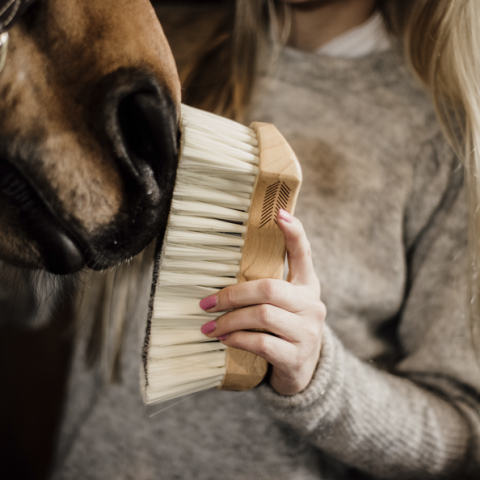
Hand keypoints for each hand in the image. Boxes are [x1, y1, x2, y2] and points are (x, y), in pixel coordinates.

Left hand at [199, 209, 325, 395]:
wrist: (302, 372)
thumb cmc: (284, 330)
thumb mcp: (284, 305)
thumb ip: (267, 286)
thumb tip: (227, 265)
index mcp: (308, 286)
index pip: (304, 254)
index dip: (294, 233)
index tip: (279, 214)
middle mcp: (312, 306)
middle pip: (270, 288)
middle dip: (233, 295)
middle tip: (207, 304)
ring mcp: (307, 332)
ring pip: (263, 315)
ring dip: (229, 320)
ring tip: (210, 326)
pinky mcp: (296, 357)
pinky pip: (261, 343)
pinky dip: (238, 339)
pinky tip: (225, 339)